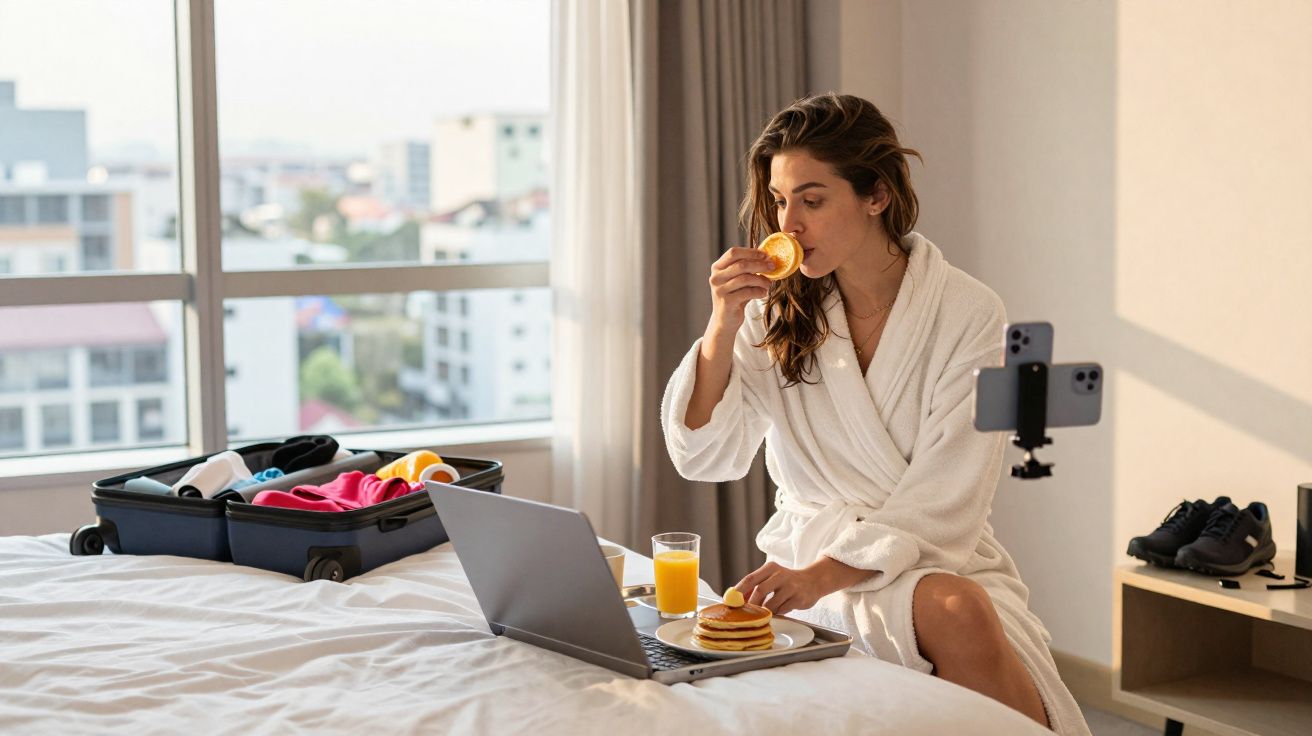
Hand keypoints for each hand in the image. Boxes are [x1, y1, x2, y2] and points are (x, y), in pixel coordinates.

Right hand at [708, 247, 772, 333]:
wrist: (725, 320)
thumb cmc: (735, 296)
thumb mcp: (739, 280)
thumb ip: (748, 269)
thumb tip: (767, 258)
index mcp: (717, 267)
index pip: (733, 252)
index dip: (751, 252)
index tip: (765, 255)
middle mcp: (716, 277)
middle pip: (741, 264)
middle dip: (760, 265)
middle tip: (772, 267)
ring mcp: (720, 290)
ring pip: (746, 278)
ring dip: (761, 280)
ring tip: (769, 284)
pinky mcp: (726, 302)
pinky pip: (747, 292)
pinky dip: (759, 291)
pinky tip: (763, 293)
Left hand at [736, 557, 872, 615]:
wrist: (813, 581)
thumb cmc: (786, 581)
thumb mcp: (771, 577)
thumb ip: (755, 585)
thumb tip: (736, 598)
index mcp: (770, 568)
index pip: (750, 579)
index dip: (738, 591)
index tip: (730, 601)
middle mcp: (781, 575)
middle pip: (760, 591)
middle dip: (751, 605)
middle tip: (746, 613)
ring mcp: (791, 587)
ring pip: (771, 604)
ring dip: (766, 611)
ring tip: (766, 611)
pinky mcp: (799, 598)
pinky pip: (782, 610)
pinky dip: (777, 612)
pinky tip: (779, 610)